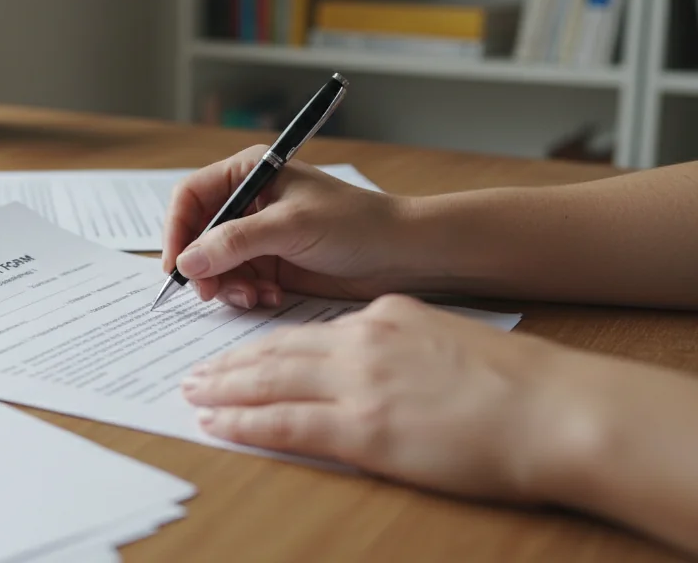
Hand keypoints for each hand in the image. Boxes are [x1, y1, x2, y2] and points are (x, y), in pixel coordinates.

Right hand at [162, 145, 412, 308]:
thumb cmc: (355, 224)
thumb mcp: (290, 227)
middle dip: (203, 265)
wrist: (401, 255)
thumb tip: (187, 262)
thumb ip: (235, 242)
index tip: (177, 265)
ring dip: (227, 284)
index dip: (177, 230)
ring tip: (254, 295)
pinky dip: (247, 293)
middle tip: (211, 292)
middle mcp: (248, 202)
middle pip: (197, 235)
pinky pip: (238, 282)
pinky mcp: (271, 264)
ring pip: (215, 264)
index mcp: (249, 172)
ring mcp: (258, 235)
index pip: (191, 197)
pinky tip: (272, 296)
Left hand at [180, 294, 576, 502]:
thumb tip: (374, 362)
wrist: (553, 410)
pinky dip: (242, 422)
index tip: (240, 355)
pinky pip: (282, 422)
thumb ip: (402, 344)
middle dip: (230, 362)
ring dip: (224, 387)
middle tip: (195, 370)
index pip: (309, 332)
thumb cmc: (519, 385)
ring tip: (193, 392)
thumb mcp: (447, 340)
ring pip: (268, 380)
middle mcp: (362, 342)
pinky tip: (216, 423)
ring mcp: (358, 384)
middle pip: (276, 350)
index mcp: (385, 318)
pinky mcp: (361, 427)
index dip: (267, 345)